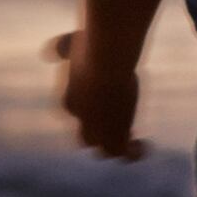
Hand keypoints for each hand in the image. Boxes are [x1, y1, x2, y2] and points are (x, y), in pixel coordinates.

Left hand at [48, 31, 146, 161]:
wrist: (105, 58)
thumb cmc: (92, 46)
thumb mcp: (73, 43)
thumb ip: (63, 48)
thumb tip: (53, 51)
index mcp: (69, 99)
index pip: (77, 113)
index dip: (91, 112)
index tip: (107, 102)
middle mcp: (80, 119)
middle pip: (86, 138)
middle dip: (102, 135)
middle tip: (120, 127)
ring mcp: (97, 129)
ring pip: (104, 150)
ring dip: (119, 148)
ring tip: (135, 143)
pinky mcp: (115, 134)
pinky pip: (123, 153)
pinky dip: (133, 153)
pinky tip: (144, 145)